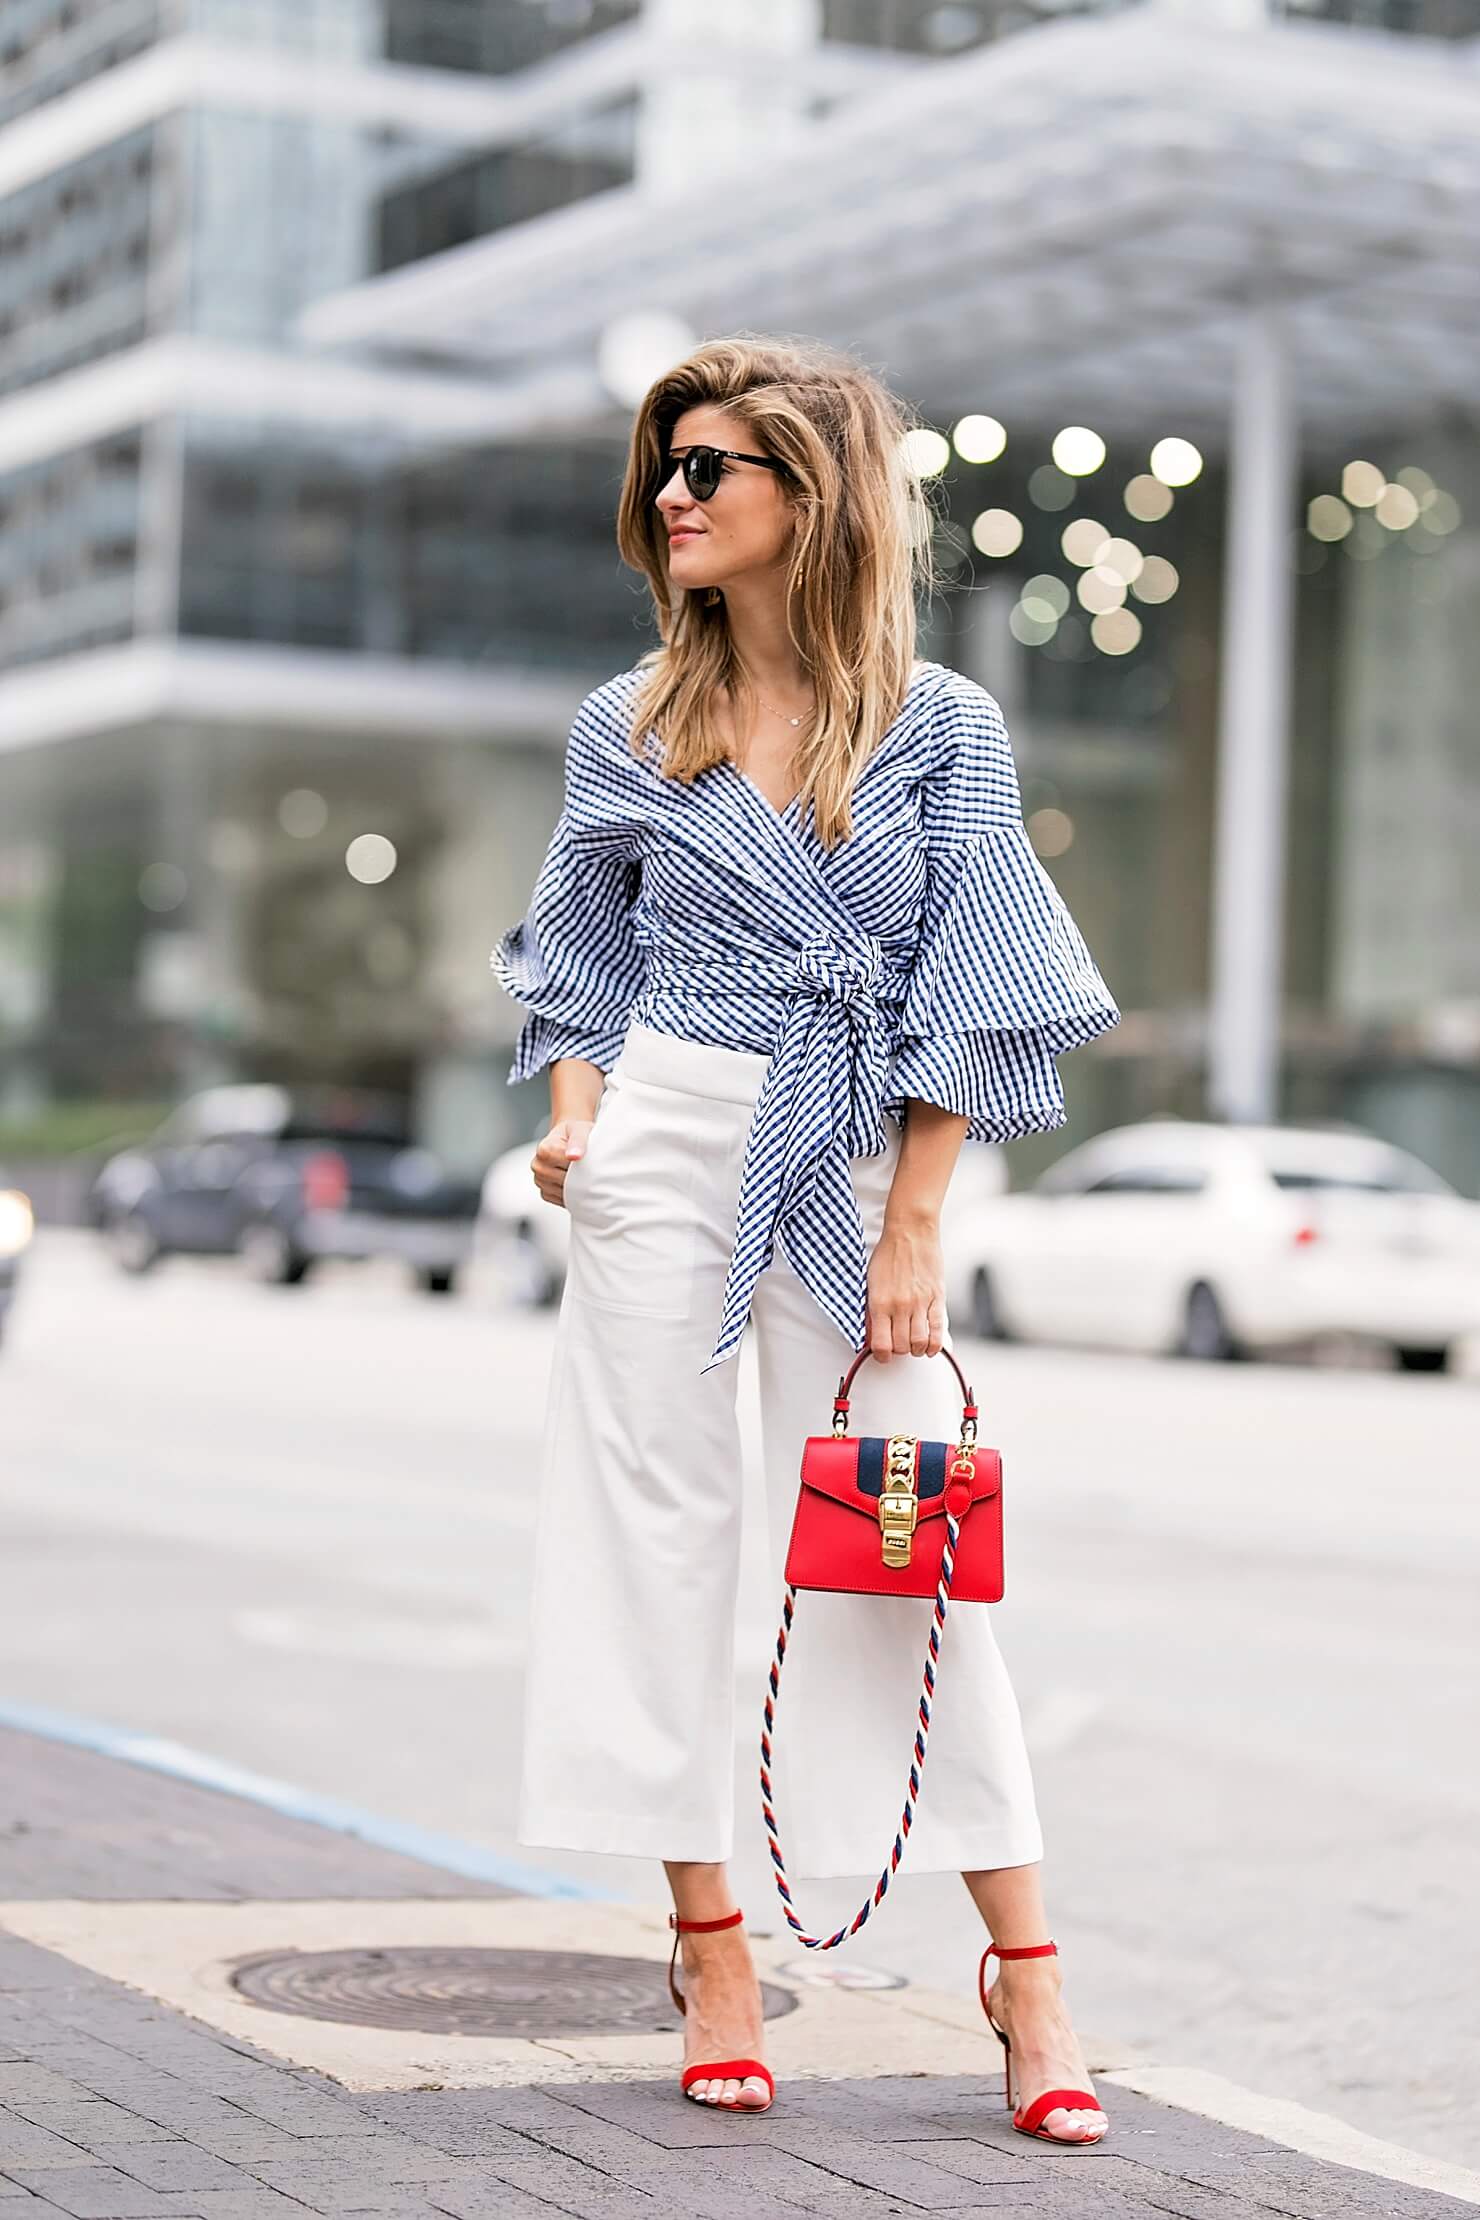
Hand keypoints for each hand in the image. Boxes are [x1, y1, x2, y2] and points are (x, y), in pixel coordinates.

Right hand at [532, 1116, 593, 1210]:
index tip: (587, 1155)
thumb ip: (578, 1141)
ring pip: (564, 1193)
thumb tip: (574, 1156)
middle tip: (589, 1166)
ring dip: (577, 1187)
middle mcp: (537, 1166)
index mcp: (544, 1149)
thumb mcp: (580, 1130)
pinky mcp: (545, 1192)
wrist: (569, 1139)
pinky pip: (562, 1200)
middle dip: (580, 1176)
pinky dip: (572, 1195)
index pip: (567, 1164)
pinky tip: (576, 1182)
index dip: (582, 1162)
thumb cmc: (576, 1133)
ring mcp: (539, 1181)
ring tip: (582, 1173)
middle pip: (565, 1180)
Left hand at [865, 1215, 947, 1358]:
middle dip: (899, 1351)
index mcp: (879, 1302)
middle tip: (899, 1344)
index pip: (881, 1345)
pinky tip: (930, 1346)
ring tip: (914, 1344)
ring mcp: (920, 1303)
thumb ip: (871, 1310)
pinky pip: (938, 1331)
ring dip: (917, 1349)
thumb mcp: (870, 1282)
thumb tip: (871, 1335)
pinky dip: (935, 1345)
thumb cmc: (888, 1253)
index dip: (881, 1356)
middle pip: (901, 1347)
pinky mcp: (937, 1298)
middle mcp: (900, 1306)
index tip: (883, 1354)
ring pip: (920, 1343)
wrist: (910, 1231)